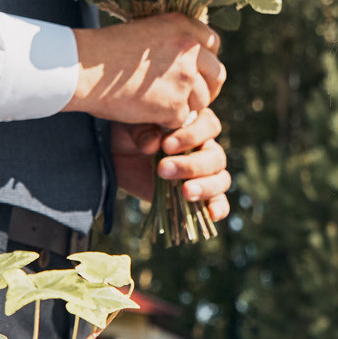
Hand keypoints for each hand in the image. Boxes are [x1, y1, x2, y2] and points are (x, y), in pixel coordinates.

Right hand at [68, 13, 223, 127]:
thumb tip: (191, 59)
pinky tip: (146, 113)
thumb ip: (172, 41)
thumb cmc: (105, 50)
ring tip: (158, 104)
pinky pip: (182, 119)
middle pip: (216, 74)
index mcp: (184, 26)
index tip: (196, 71)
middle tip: (190, 98)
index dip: (206, 61)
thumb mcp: (146, 31)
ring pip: (201, 100)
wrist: (83, 68)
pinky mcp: (175, 105)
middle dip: (207, 88)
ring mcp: (186, 78)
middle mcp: (190, 49)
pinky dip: (167, 121)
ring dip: (185, 106)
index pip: (213, 44)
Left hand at [111, 109, 230, 220]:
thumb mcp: (129, 126)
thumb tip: (154, 142)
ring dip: (205, 187)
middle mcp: (205, 148)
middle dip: (191, 166)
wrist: (116, 157)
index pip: (208, 126)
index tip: (166, 146)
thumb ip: (142, 130)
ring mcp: (205, 174)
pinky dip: (219, 208)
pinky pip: (218, 202)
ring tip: (186, 192)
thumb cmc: (127, 134)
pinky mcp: (198, 195)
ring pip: (220, 179)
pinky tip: (211, 214)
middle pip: (215, 157)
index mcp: (195, 124)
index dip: (192, 136)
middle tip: (163, 169)